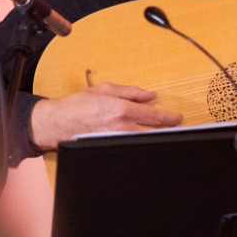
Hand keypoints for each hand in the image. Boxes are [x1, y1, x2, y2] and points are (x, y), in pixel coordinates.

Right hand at [29, 82, 181, 149]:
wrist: (59, 122)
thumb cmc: (79, 104)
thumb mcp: (106, 89)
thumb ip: (131, 92)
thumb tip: (150, 95)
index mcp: (121, 109)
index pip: (153, 115)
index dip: (168, 118)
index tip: (178, 118)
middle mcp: (120, 126)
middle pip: (152, 132)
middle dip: (167, 130)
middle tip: (178, 128)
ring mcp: (115, 139)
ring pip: (143, 140)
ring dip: (156, 138)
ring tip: (165, 134)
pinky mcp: (109, 146)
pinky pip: (130, 145)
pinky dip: (140, 142)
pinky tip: (145, 141)